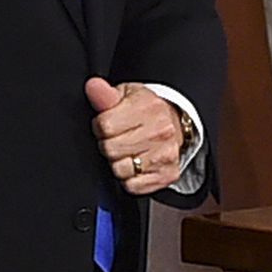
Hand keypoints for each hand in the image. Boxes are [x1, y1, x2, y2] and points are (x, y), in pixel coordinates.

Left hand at [86, 78, 187, 195]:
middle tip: (120, 138)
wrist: (177, 124)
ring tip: (128, 151)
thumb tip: (93, 86)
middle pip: (110, 149)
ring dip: (119, 163)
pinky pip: (133, 186)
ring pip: (120, 169)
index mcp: (149, 108)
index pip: (104, 126)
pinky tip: (137, 166)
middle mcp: (161, 132)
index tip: (110, 124)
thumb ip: (106, 95)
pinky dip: (130, 180)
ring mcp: (165, 155)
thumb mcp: (127, 96)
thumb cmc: (147, 111)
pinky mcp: (167, 174)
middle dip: (109, 145)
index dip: (100, 127)